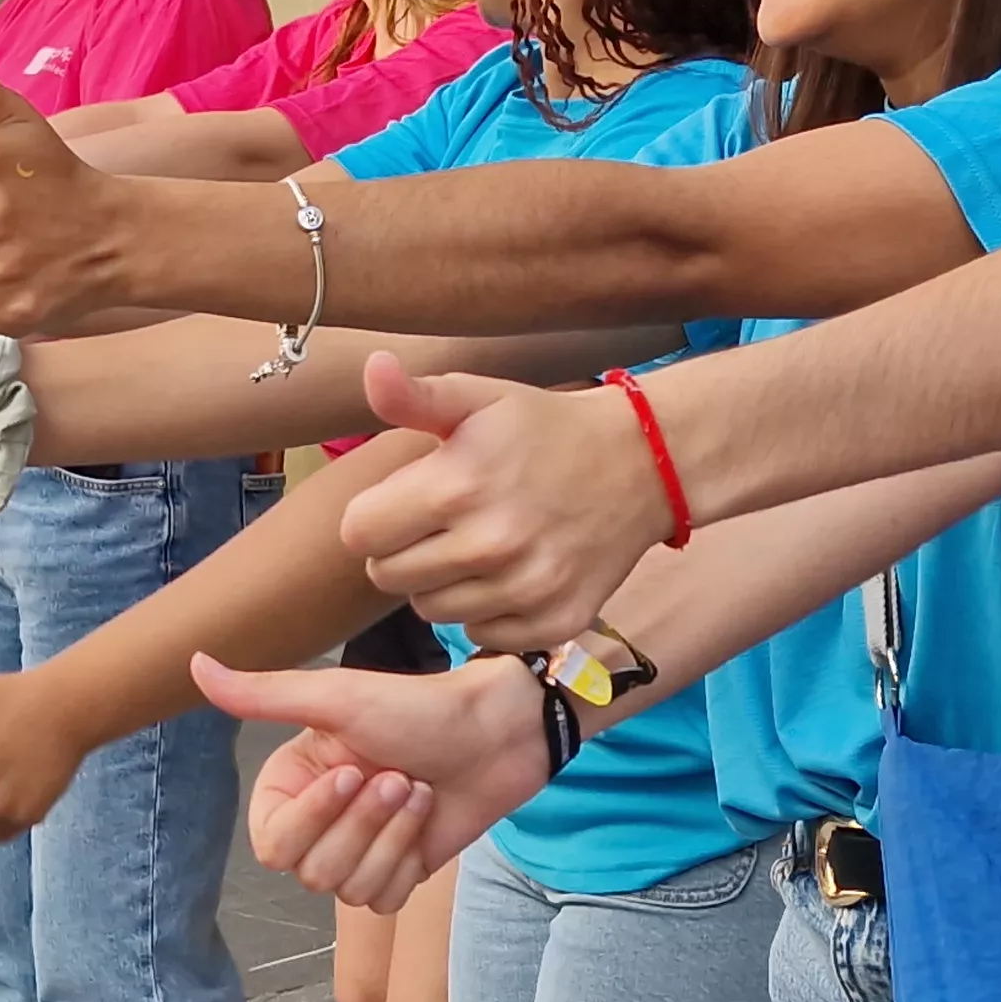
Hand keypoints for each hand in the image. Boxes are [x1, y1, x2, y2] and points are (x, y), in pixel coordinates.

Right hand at [203, 652, 546, 910]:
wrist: (495, 733)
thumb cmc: (418, 707)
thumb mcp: (336, 698)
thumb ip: (263, 694)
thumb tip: (193, 662)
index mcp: (291, 784)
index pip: (273, 844)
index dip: (314, 817)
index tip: (351, 773)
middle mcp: (317, 820)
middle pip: (312, 872)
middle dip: (363, 825)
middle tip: (397, 775)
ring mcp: (358, 850)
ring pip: (349, 889)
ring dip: (393, 837)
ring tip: (416, 789)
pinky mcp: (396, 871)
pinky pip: (383, 901)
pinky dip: (408, 859)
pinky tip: (427, 817)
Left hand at [337, 356, 676, 650]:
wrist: (642, 463)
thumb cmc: (546, 427)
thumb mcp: (479, 398)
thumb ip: (415, 396)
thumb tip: (371, 368)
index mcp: (457, 485)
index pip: (358, 533)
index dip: (374, 516)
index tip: (406, 503)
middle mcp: (489, 544)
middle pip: (386, 577)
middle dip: (402, 549)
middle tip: (442, 523)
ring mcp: (525, 589)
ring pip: (430, 609)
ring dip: (441, 582)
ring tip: (476, 545)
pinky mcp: (554, 621)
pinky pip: (479, 633)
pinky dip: (486, 609)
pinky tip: (509, 573)